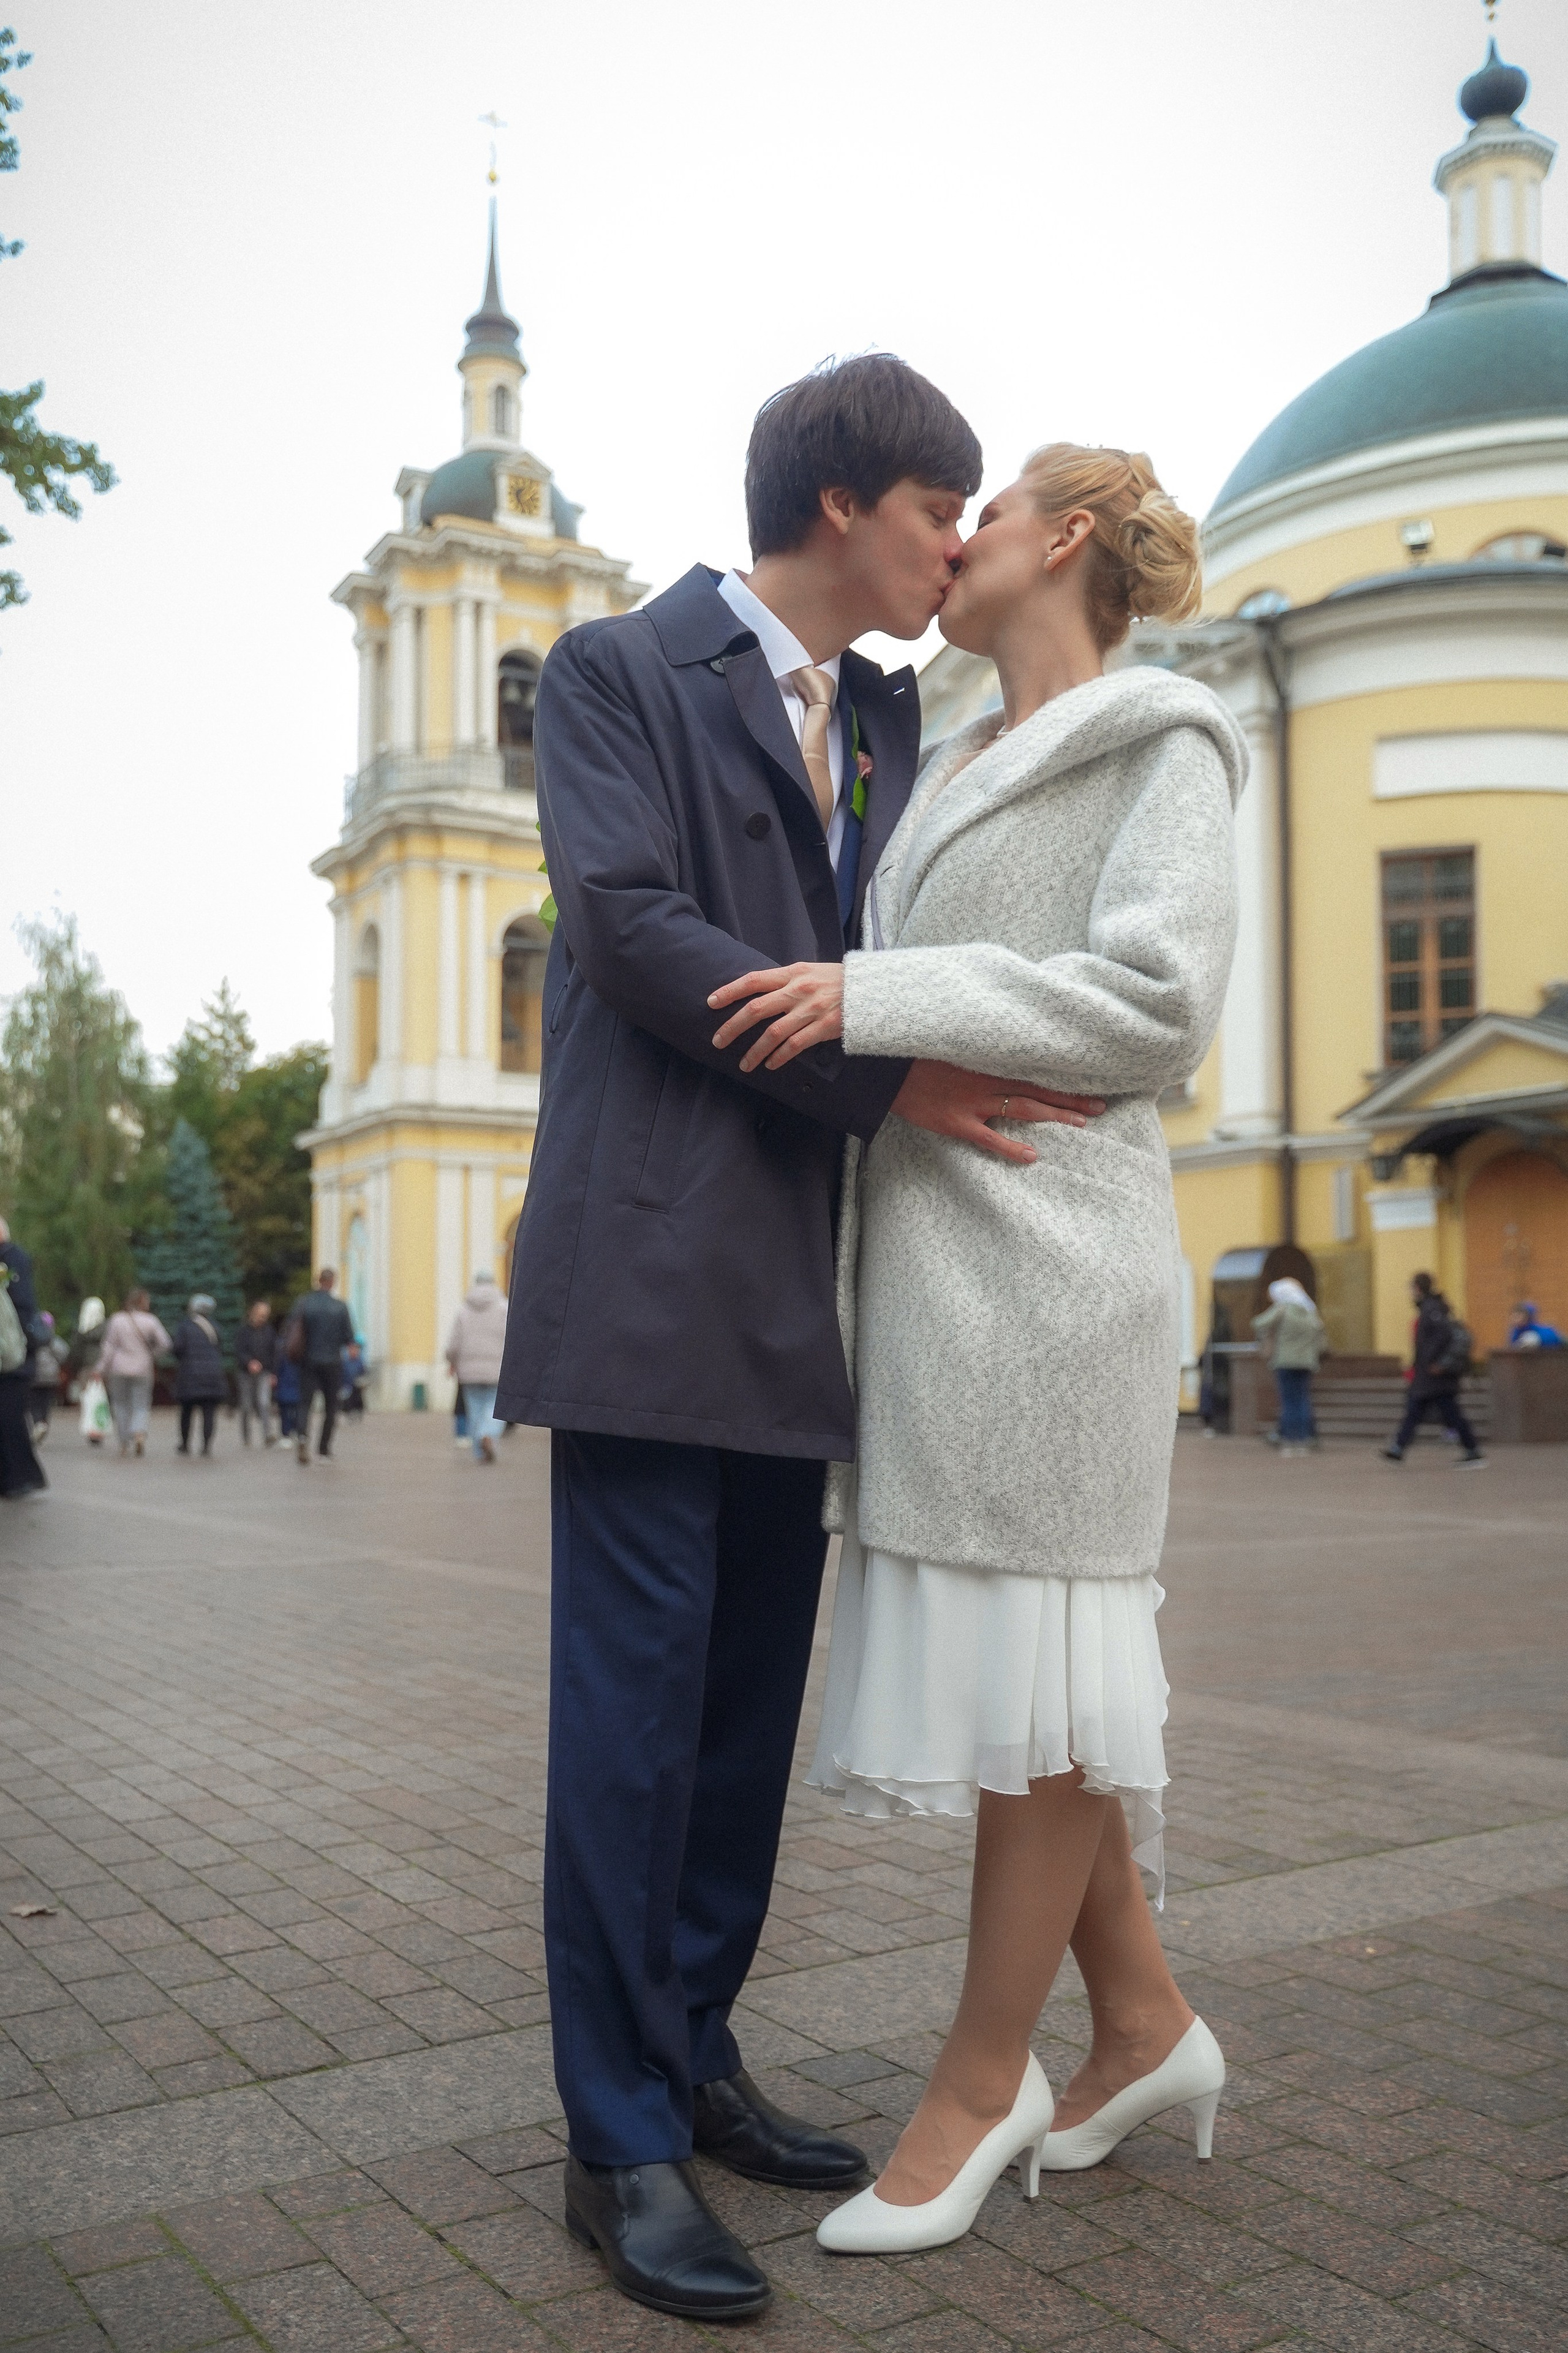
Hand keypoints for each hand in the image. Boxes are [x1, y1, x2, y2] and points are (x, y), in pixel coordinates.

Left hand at [708, 963, 844, 1071]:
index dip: (730, 991)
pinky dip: (779, 1057)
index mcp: (792, 973)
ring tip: (743, 1064)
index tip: (711, 1003)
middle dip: (732, 1027)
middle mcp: (798, 990)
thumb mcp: (810, 971)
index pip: (753, 980)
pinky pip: (794, 1045)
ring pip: (773, 1033)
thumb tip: (758, 993)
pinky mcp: (824, 1028)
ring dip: (754, 1051)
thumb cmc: (838, 981)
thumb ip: (786, 981)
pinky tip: (770, 1065)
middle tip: (718, 1041)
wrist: (872, 990)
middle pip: (756, 1009)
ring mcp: (811, 1010)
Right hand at [890, 1060, 1106, 1164]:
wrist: (885, 1070)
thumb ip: (977, 1045)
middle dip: (1070, 1097)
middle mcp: (986, 1079)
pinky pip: (989, 1138)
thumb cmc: (917, 1054)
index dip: (1061, 1073)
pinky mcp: (956, 1122)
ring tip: (1082, 1123)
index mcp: (987, 1058)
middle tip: (1101, 1105)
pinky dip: (1011, 1148)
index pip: (1034, 1066)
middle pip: (1038, 1088)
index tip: (1089, 1074)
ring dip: (1054, 1116)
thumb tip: (1002, 1041)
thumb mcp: (950, 1042)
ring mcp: (973, 1102)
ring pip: (1023, 1109)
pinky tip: (1032, 1157)